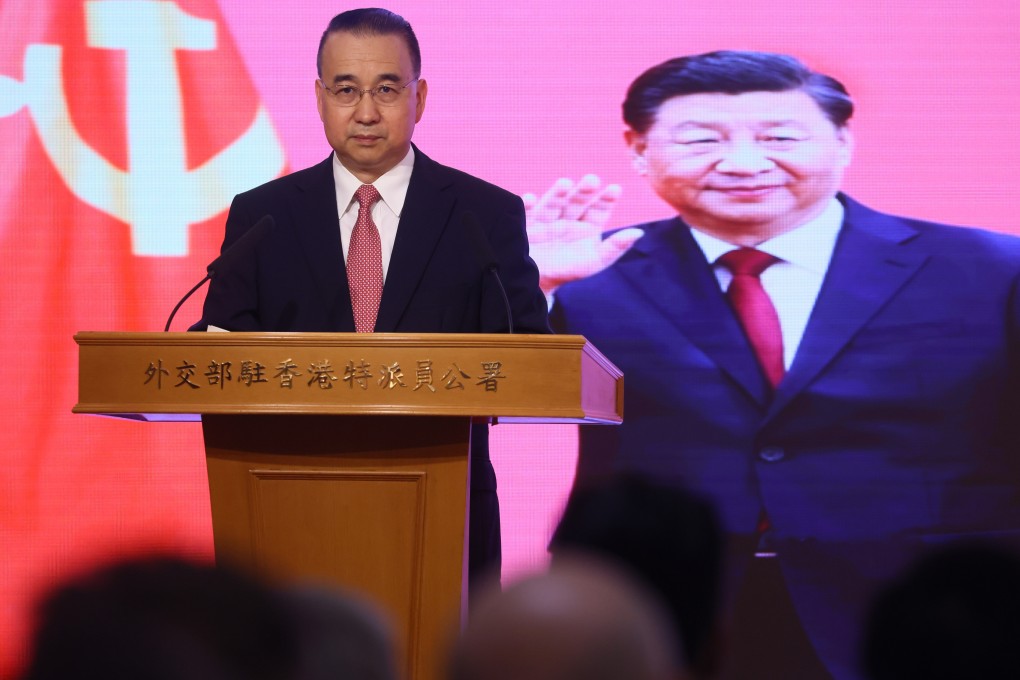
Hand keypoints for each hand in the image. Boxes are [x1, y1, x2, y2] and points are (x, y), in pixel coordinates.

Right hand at [523, 175, 642, 293]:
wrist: (537, 285)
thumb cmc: (569, 271)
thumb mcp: (595, 261)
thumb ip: (616, 247)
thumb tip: (638, 232)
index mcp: (586, 226)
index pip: (598, 209)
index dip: (606, 199)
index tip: (614, 189)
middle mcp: (567, 219)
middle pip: (577, 202)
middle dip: (584, 191)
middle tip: (592, 180)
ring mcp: (546, 221)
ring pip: (553, 204)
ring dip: (558, 193)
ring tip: (565, 183)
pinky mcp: (526, 226)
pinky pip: (526, 214)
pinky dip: (527, 206)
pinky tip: (530, 199)